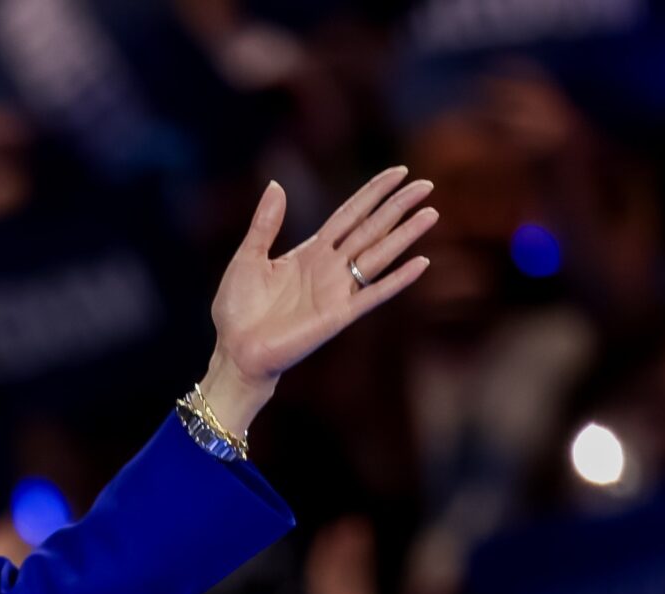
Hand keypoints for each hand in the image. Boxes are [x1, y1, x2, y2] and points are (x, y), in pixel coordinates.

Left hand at [200, 169, 437, 433]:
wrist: (234, 350)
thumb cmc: (237, 309)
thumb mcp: (247, 258)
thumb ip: (265, 224)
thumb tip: (275, 184)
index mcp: (311, 252)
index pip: (350, 215)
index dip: (373, 193)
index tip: (398, 172)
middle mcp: (330, 268)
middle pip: (371, 229)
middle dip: (397, 206)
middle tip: (426, 184)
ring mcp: (337, 291)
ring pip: (378, 255)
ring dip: (404, 235)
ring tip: (430, 213)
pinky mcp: (338, 315)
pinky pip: (374, 294)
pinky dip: (397, 280)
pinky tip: (421, 263)